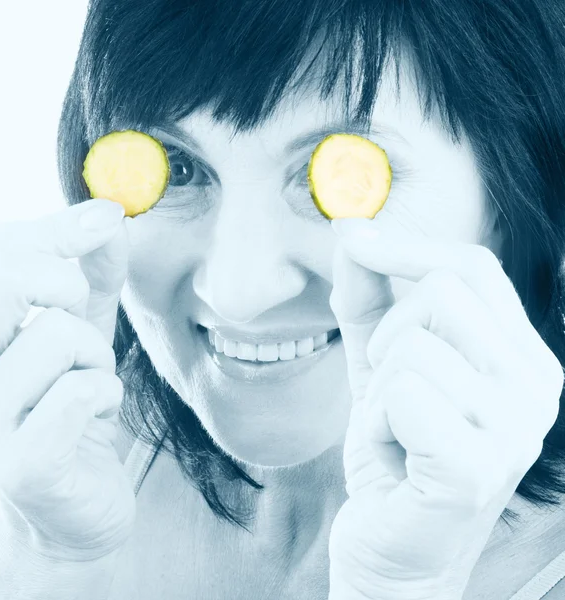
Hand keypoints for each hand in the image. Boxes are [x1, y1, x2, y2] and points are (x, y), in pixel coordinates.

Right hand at [0, 199, 135, 561]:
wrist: (74, 500)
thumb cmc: (74, 402)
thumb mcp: (87, 324)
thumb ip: (94, 270)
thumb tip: (109, 214)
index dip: (53, 226)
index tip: (107, 216)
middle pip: (1, 281)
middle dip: (66, 286)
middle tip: (79, 320)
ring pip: (56, 335)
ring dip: (96, 356)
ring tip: (89, 383)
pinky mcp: (20, 465)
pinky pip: (80, 393)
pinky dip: (106, 393)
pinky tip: (96, 416)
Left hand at [326, 217, 563, 599]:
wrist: (390, 543)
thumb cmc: (394, 449)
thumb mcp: (377, 361)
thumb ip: (368, 298)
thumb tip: (351, 231)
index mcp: (519, 355)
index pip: (473, 267)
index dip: (407, 245)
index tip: (353, 236)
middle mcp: (534, 386)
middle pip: (442, 291)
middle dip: (387, 335)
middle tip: (389, 389)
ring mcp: (513, 430)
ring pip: (412, 343)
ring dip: (379, 389)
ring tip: (395, 429)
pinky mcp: (473, 470)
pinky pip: (401, 394)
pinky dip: (376, 423)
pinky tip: (395, 457)